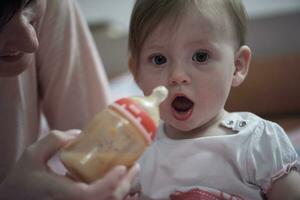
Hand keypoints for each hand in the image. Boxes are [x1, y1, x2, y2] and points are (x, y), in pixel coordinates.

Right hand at [0, 130, 138, 199]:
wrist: (15, 199)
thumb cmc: (23, 179)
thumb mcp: (32, 155)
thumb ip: (53, 140)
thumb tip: (79, 134)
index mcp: (62, 193)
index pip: (91, 194)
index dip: (110, 183)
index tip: (122, 167)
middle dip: (126, 184)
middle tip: (135, 165)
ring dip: (123, 188)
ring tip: (130, 170)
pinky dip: (115, 191)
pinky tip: (118, 179)